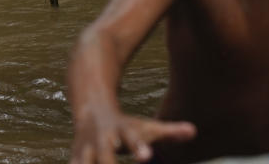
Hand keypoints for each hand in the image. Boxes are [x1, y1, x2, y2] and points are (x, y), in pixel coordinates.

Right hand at [71, 110, 195, 163]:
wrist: (92, 110)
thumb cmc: (126, 126)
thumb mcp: (146, 127)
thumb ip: (169, 131)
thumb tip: (193, 131)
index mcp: (121, 131)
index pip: (132, 139)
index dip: (138, 149)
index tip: (147, 157)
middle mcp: (102, 141)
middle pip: (105, 158)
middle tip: (140, 162)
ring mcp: (85, 151)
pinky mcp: (75, 160)